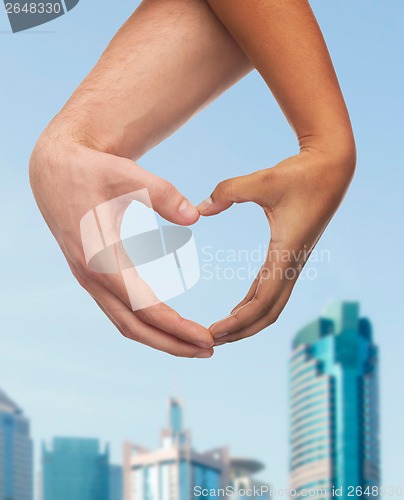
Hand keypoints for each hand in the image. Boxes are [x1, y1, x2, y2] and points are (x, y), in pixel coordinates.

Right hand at [30, 129, 213, 357]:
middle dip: (172, 343)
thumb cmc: (93, 171)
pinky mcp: (93, 275)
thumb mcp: (127, 174)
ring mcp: (89, 279)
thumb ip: (162, 194)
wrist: (55, 170)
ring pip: (125, 322)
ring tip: (194, 343)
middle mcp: (92, 276)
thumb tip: (195, 217)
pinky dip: (145, 323)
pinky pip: (119, 309)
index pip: (143, 306)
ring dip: (159, 337)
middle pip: (134, 326)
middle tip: (210, 350)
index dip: (176, 327)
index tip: (207, 339)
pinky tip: (167, 321)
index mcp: (99, 257)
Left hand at [198, 151, 354, 344]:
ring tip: (220, 332)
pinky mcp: (289, 256)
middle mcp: (292, 264)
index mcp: (286, 254)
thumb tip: (199, 209)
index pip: (262, 302)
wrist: (330, 169)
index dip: (238, 322)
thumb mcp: (263, 180)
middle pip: (267, 313)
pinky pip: (270, 288)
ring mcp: (292, 262)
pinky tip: (237, 309)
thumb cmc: (301, 174)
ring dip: (247, 321)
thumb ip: (229, 191)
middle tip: (209, 342)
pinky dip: (253, 303)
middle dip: (240, 331)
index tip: (212, 332)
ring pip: (271, 305)